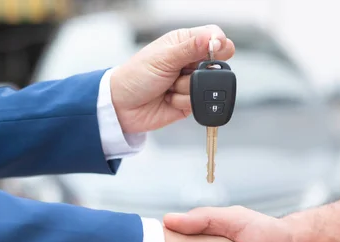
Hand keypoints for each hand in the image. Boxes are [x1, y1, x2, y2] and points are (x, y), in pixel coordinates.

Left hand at [110, 25, 234, 133]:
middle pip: (215, 64)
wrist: (122, 106)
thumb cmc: (136, 76)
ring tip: (167, 87)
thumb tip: (216, 39)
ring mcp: (190, 83)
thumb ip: (191, 48)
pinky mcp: (190, 102)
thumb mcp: (163, 58)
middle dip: (197, 72)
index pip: (213, 37)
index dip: (217, 44)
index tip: (211, 51)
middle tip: (177, 73)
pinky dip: (181, 102)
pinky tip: (168, 98)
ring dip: (184, 89)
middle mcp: (189, 62)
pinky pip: (198, 103)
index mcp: (184, 43)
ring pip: (207, 86)